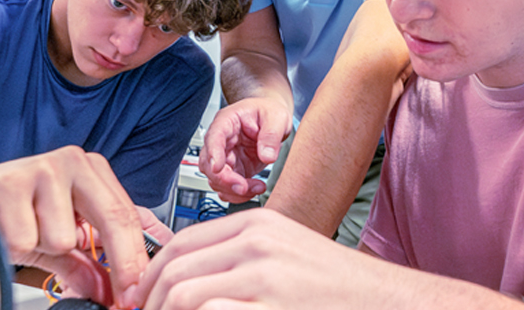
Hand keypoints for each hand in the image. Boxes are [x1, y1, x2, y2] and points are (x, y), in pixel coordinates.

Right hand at [0, 146, 152, 306]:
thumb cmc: (8, 213)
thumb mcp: (54, 241)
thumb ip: (83, 264)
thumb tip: (108, 290)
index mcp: (89, 171)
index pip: (127, 214)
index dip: (136, 257)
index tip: (139, 289)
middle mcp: (70, 162)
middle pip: (111, 219)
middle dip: (118, 264)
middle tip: (118, 296)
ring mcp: (40, 169)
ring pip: (62, 237)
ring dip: (41, 249)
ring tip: (21, 232)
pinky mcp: (8, 184)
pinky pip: (26, 239)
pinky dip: (13, 247)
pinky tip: (2, 228)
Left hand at [139, 209, 386, 309]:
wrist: (382, 300)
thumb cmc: (334, 285)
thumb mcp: (283, 252)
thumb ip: (239, 255)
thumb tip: (186, 276)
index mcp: (258, 222)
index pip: (181, 242)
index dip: (151, 272)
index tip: (141, 296)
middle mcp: (258, 242)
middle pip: (175, 268)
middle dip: (150, 300)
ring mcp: (265, 276)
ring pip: (183, 294)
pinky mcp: (272, 309)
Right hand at [199, 97, 291, 202]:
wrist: (272, 119)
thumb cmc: (268, 112)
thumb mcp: (276, 116)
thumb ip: (271, 135)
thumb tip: (267, 156)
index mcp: (227, 121)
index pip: (214, 137)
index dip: (214, 153)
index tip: (218, 168)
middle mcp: (221, 141)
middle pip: (209, 163)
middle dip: (224, 179)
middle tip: (243, 187)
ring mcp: (226, 157)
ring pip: (215, 179)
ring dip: (233, 190)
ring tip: (257, 188)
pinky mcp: (234, 170)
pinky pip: (227, 187)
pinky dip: (238, 194)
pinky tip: (254, 190)